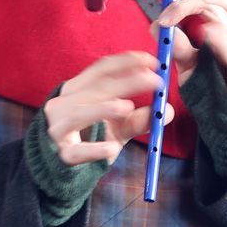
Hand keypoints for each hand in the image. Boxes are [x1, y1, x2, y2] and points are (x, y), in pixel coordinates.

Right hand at [45, 51, 171, 165]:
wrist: (59, 165)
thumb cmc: (90, 137)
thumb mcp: (117, 126)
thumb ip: (139, 118)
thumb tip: (168, 110)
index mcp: (77, 89)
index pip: (101, 69)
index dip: (127, 62)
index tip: (152, 60)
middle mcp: (63, 103)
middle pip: (95, 88)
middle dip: (125, 82)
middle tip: (153, 80)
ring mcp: (59, 128)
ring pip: (78, 114)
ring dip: (103, 109)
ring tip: (126, 107)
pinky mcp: (60, 154)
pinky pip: (76, 151)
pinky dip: (93, 149)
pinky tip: (111, 149)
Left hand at [155, 0, 226, 101]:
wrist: (221, 116)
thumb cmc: (208, 82)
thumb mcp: (189, 62)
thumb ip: (177, 45)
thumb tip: (157, 26)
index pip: (220, 0)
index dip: (193, 1)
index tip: (166, 16)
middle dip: (214, 6)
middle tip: (180, 12)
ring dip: (225, 39)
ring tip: (206, 32)